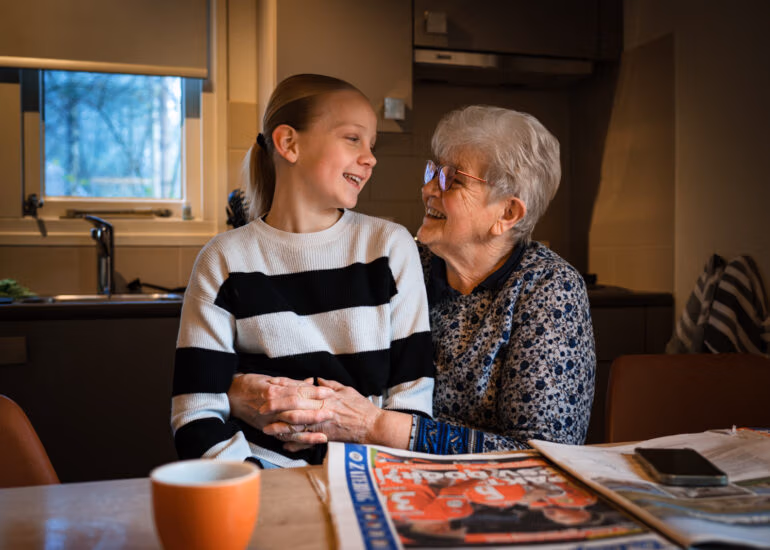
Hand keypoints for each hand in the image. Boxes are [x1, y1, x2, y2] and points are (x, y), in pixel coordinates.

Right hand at [227, 374, 333, 437]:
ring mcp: (269, 419)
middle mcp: (272, 405)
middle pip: (297, 409)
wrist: (230, 396)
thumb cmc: (251, 384)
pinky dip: (301, 439)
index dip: (314, 392)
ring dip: (310, 427)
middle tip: (332, 412)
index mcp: (274, 390)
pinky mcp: (268, 429)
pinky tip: (315, 440)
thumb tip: (311, 382)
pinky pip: (287, 436)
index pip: (298, 391)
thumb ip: (292, 382)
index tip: (329, 392)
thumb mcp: (270, 378)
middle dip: (315, 411)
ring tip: (326, 429)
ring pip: (292, 424)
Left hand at [264, 378, 383, 445]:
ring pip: (298, 424)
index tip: (271, 384)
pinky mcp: (326, 437)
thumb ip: (330, 385)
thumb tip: (317, 380)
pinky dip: (296, 444)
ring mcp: (323, 424)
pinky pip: (308, 441)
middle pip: (295, 406)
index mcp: (326, 395)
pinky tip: (284, 446)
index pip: (301, 388)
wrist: (374, 426)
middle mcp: (322, 408)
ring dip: (281, 427)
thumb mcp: (347, 390)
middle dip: (276, 406)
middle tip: (260, 406)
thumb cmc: (362, 408)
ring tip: (266, 428)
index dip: (285, 386)